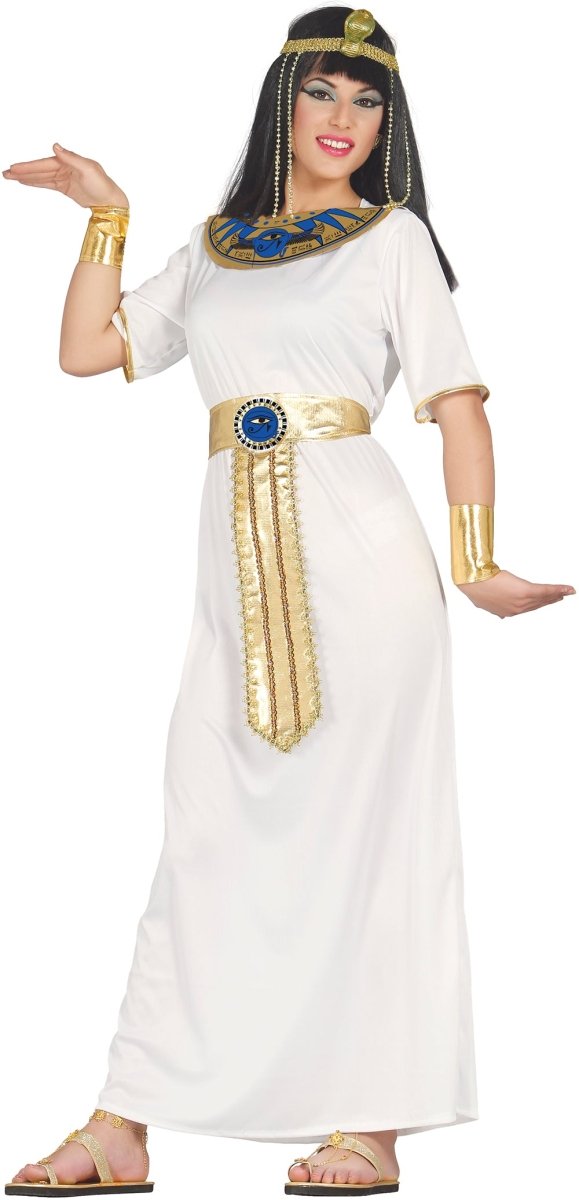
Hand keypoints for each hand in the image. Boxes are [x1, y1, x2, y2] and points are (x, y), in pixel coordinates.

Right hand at [2, 144, 128, 209]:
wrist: (110, 200)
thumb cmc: (102, 184)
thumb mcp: (88, 169)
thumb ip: (70, 158)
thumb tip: (55, 146)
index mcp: (68, 161)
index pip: (44, 164)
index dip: (29, 167)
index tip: (15, 168)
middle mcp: (64, 167)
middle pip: (39, 170)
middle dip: (22, 172)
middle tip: (6, 173)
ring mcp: (64, 177)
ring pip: (41, 177)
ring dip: (26, 177)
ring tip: (10, 177)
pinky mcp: (65, 187)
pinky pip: (47, 184)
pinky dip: (36, 182)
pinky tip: (25, 182)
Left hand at [455, 569, 575, 617]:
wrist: (473, 580)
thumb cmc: (475, 585)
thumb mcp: (485, 599)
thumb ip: (496, 605)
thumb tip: (500, 614)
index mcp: (507, 611)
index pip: (527, 607)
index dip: (539, 604)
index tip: (549, 601)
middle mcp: (516, 609)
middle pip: (538, 604)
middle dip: (551, 600)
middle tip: (561, 596)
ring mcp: (521, 601)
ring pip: (543, 598)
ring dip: (556, 594)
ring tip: (566, 592)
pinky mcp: (525, 591)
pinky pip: (545, 591)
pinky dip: (558, 589)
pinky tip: (567, 589)